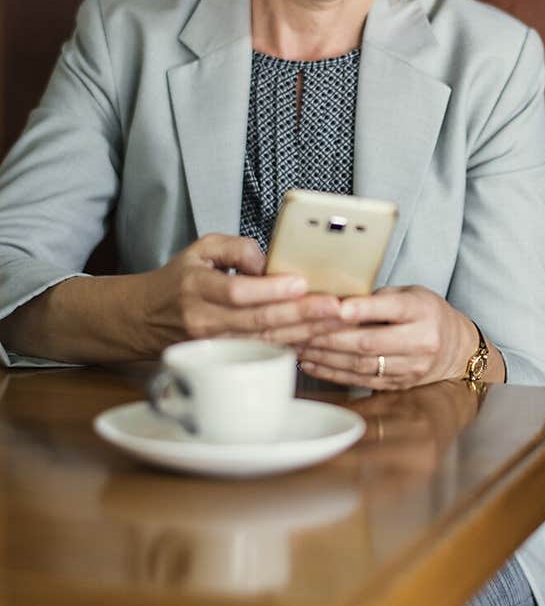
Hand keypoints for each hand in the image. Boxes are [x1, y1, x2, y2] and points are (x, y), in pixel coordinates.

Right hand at [140, 233, 342, 351]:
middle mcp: (205, 320)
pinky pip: (264, 351)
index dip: (269, 290)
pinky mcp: (227, 358)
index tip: (300, 283)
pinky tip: (319, 338)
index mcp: (197, 288)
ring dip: (305, 333)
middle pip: (258, 320)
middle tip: (335, 307)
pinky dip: (294, 345)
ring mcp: (216, 345)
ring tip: (337, 322)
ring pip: (265, 340)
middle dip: (301, 314)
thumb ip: (236, 247)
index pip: (236, 292)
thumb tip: (268, 263)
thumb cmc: (180, 280)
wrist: (146, 318)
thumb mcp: (200, 249)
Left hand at [287, 285, 475, 389]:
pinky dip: (333, 373)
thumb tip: (334, 300)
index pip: (392, 309)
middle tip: (301, 330)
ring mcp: (410, 368)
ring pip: (362, 365)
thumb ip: (378, 298)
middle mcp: (421, 341)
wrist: (455, 349)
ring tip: (299, 347)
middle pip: (370, 342)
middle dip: (331, 337)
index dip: (363, 309)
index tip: (338, 307)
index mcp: (423, 311)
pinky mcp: (399, 385)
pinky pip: (360, 381)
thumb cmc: (425, 314)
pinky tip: (312, 364)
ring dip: (326, 357)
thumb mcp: (410, 295)